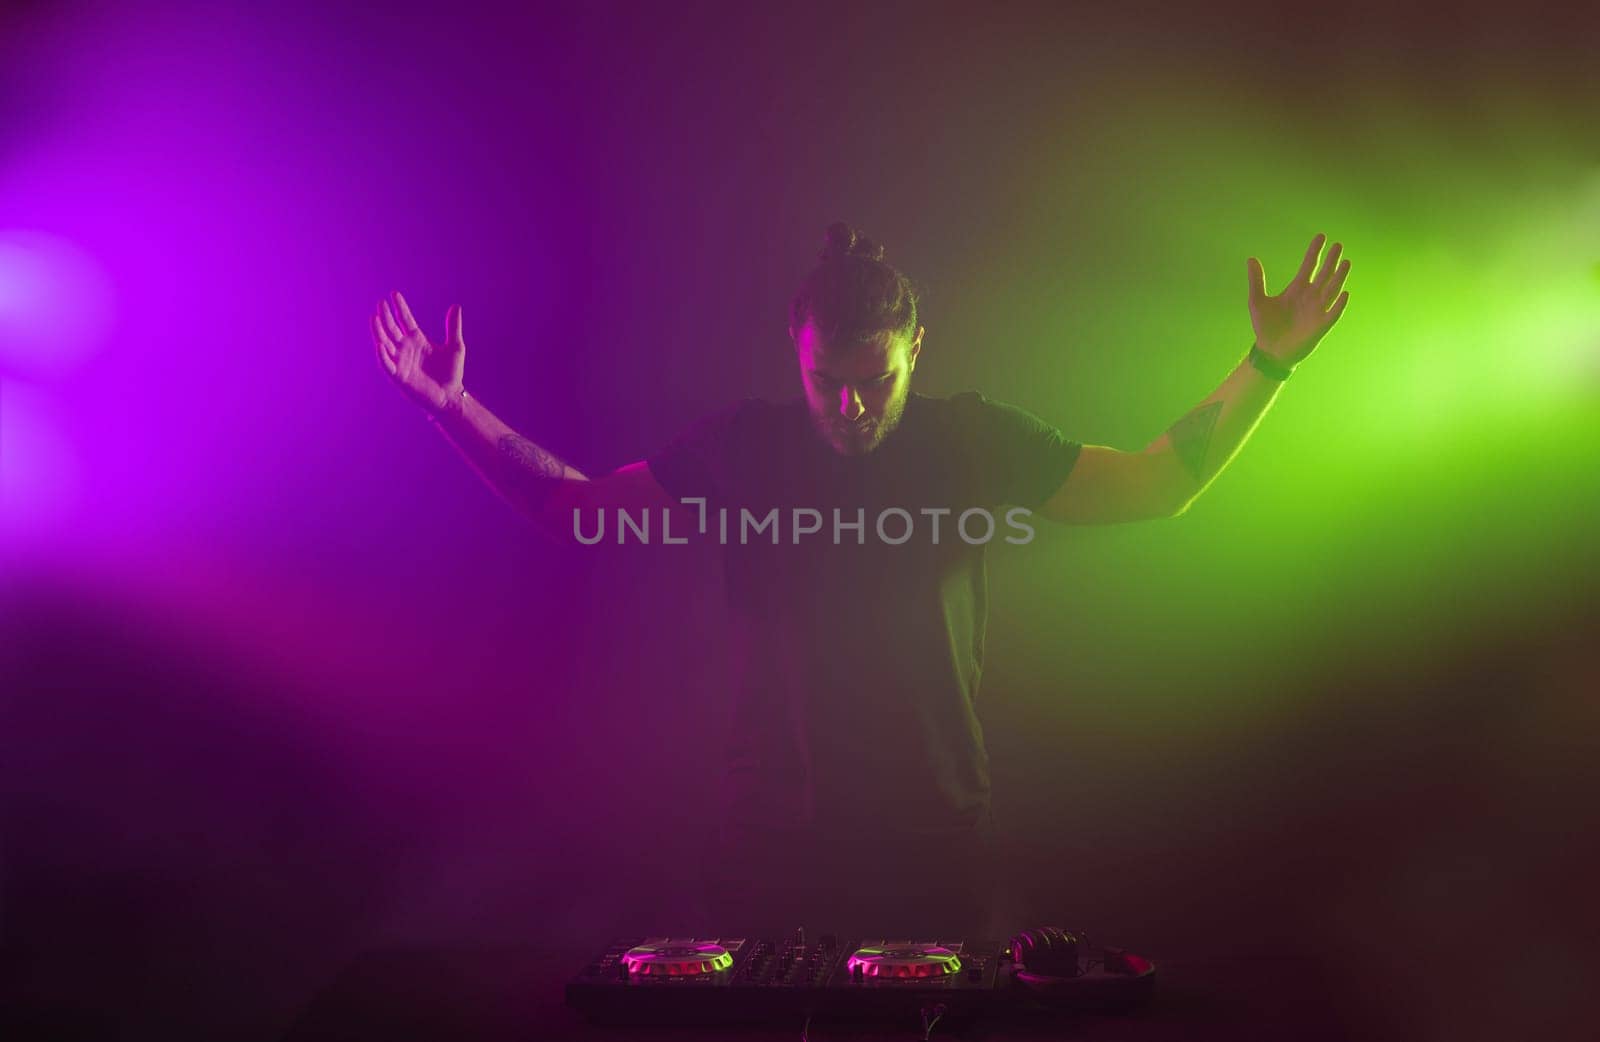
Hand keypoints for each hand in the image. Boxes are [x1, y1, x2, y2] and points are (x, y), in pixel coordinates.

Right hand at [371, 290, 465, 415]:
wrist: (450, 396)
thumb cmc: (451, 373)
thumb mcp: (455, 347)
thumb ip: (453, 327)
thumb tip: (456, 306)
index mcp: (417, 340)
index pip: (405, 320)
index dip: (400, 308)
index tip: (394, 294)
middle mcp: (406, 349)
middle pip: (392, 329)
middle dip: (386, 316)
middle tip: (381, 303)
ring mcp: (401, 362)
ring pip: (385, 344)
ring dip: (379, 332)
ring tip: (375, 318)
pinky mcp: (400, 376)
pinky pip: (388, 364)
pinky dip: (383, 355)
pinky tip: (381, 344)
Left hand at [1246, 234, 1350, 366]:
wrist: (1270, 351)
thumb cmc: (1265, 326)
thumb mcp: (1257, 301)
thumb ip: (1256, 280)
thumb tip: (1251, 259)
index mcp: (1296, 289)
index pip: (1309, 266)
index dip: (1315, 251)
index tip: (1321, 236)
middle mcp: (1310, 297)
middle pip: (1324, 274)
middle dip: (1331, 260)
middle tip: (1338, 245)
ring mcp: (1317, 310)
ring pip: (1332, 290)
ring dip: (1339, 277)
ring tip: (1345, 262)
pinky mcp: (1320, 326)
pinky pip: (1332, 314)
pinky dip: (1339, 305)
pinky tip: (1345, 294)